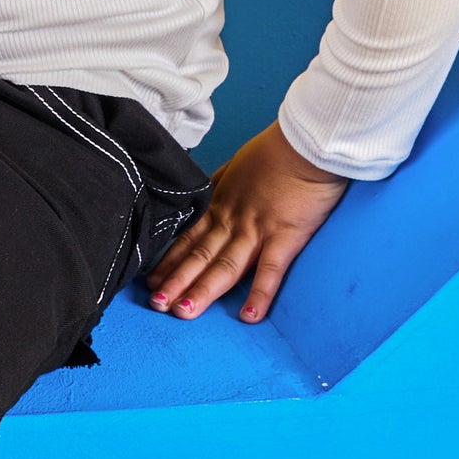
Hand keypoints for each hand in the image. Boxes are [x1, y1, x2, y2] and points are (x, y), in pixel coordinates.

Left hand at [145, 121, 348, 323]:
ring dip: (202, 290)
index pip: (188, 237)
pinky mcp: (285, 236)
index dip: (169, 260)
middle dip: (176, 281)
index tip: (152, 280)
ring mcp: (258, 230)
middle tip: (156, 304)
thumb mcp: (236, 165)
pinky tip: (248, 317)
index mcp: (221, 204)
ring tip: (182, 312)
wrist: (306, 142)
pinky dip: (259, 294)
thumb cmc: (276, 151)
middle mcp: (233, 220)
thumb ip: (220, 184)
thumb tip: (205, 191)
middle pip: (199, 255)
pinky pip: (270, 270)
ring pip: (224, 266)